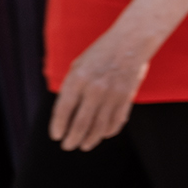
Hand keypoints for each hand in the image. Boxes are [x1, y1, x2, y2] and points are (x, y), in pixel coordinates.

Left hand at [50, 27, 154, 150]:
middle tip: (68, 146)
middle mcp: (94, 88)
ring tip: (84, 145)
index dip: (58, 126)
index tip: (56, 136)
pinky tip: (103, 134)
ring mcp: (112, 94)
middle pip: (80, 123)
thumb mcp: (78, 65)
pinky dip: (109, 130)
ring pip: (99, 126)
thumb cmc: (100, 52)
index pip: (63, 110)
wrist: (131, 41)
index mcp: (78, 79)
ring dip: (90, 139)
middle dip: (72, 139)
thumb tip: (64, 113)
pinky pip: (116, 120)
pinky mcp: (127, 97)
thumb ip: (71, 87)